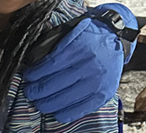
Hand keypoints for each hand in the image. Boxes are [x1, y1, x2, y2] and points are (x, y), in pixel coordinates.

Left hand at [21, 3, 136, 122]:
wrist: (117, 39)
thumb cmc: (92, 35)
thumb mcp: (73, 32)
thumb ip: (55, 46)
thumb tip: (34, 62)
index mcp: (80, 48)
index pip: (50, 66)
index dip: (34, 74)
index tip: (27, 76)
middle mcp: (89, 66)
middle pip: (53, 85)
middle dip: (36, 91)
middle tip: (29, 91)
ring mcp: (97, 83)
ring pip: (63, 100)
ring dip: (45, 103)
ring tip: (38, 101)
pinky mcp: (103, 95)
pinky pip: (79, 110)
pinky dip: (63, 113)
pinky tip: (55, 111)